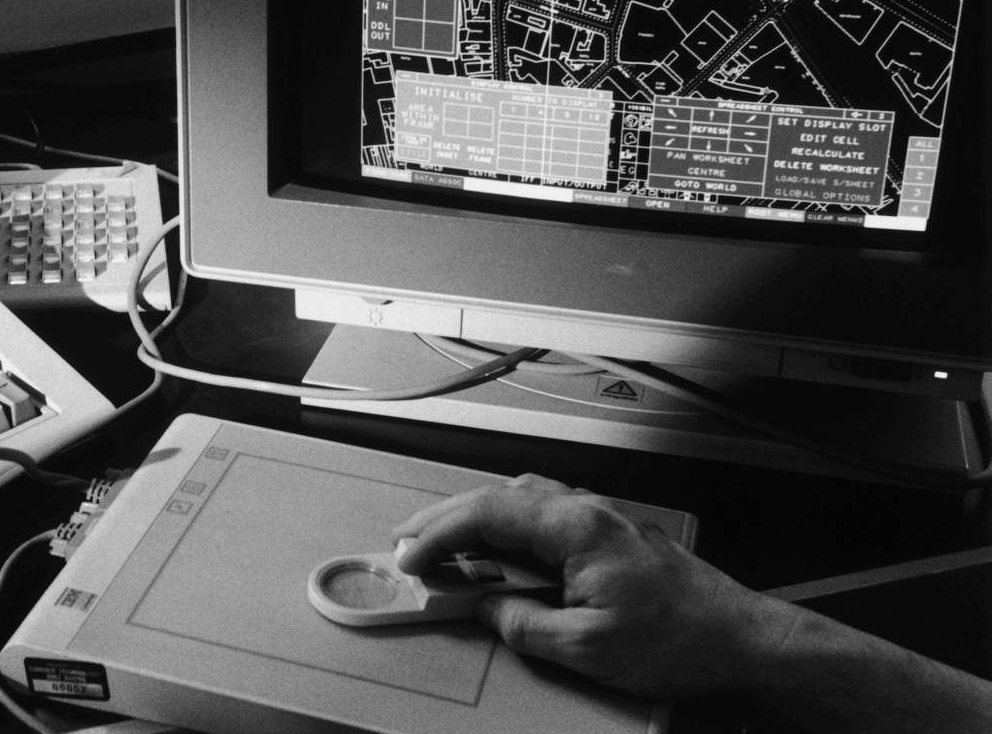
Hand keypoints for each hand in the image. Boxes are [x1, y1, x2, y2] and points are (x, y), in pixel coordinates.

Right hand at [392, 474, 782, 698]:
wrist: (741, 637)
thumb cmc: (680, 638)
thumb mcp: (587, 648)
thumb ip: (525, 626)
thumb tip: (488, 611)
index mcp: (575, 528)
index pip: (486, 514)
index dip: (438, 533)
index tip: (409, 556)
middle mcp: (585, 511)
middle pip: (497, 498)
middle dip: (444, 519)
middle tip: (406, 541)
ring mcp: (598, 519)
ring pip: (519, 501)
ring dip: (474, 519)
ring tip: (442, 544)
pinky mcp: (608, 535)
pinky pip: (542, 516)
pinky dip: (506, 527)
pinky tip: (498, 548)